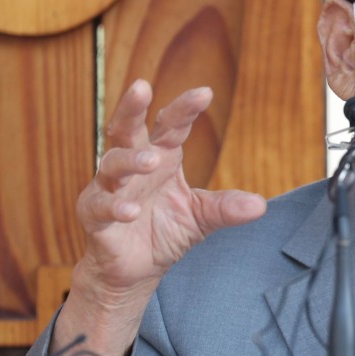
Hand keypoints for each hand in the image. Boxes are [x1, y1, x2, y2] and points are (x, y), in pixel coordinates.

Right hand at [77, 79, 265, 299]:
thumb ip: (225, 207)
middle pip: (128, 128)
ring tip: (150, 162)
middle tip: (141, 86)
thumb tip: (260, 205)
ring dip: (130, 160)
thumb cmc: (164, 231)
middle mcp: (133, 166)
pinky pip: (100, 206)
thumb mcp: (202, 217)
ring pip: (112, 163)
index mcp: (161, 157)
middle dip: (132, 107)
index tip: (205, 93)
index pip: (171, 125)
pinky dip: (114, 207)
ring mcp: (110, 188)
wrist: (136, 270)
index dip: (185, 109)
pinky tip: (130, 211)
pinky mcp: (94, 216)